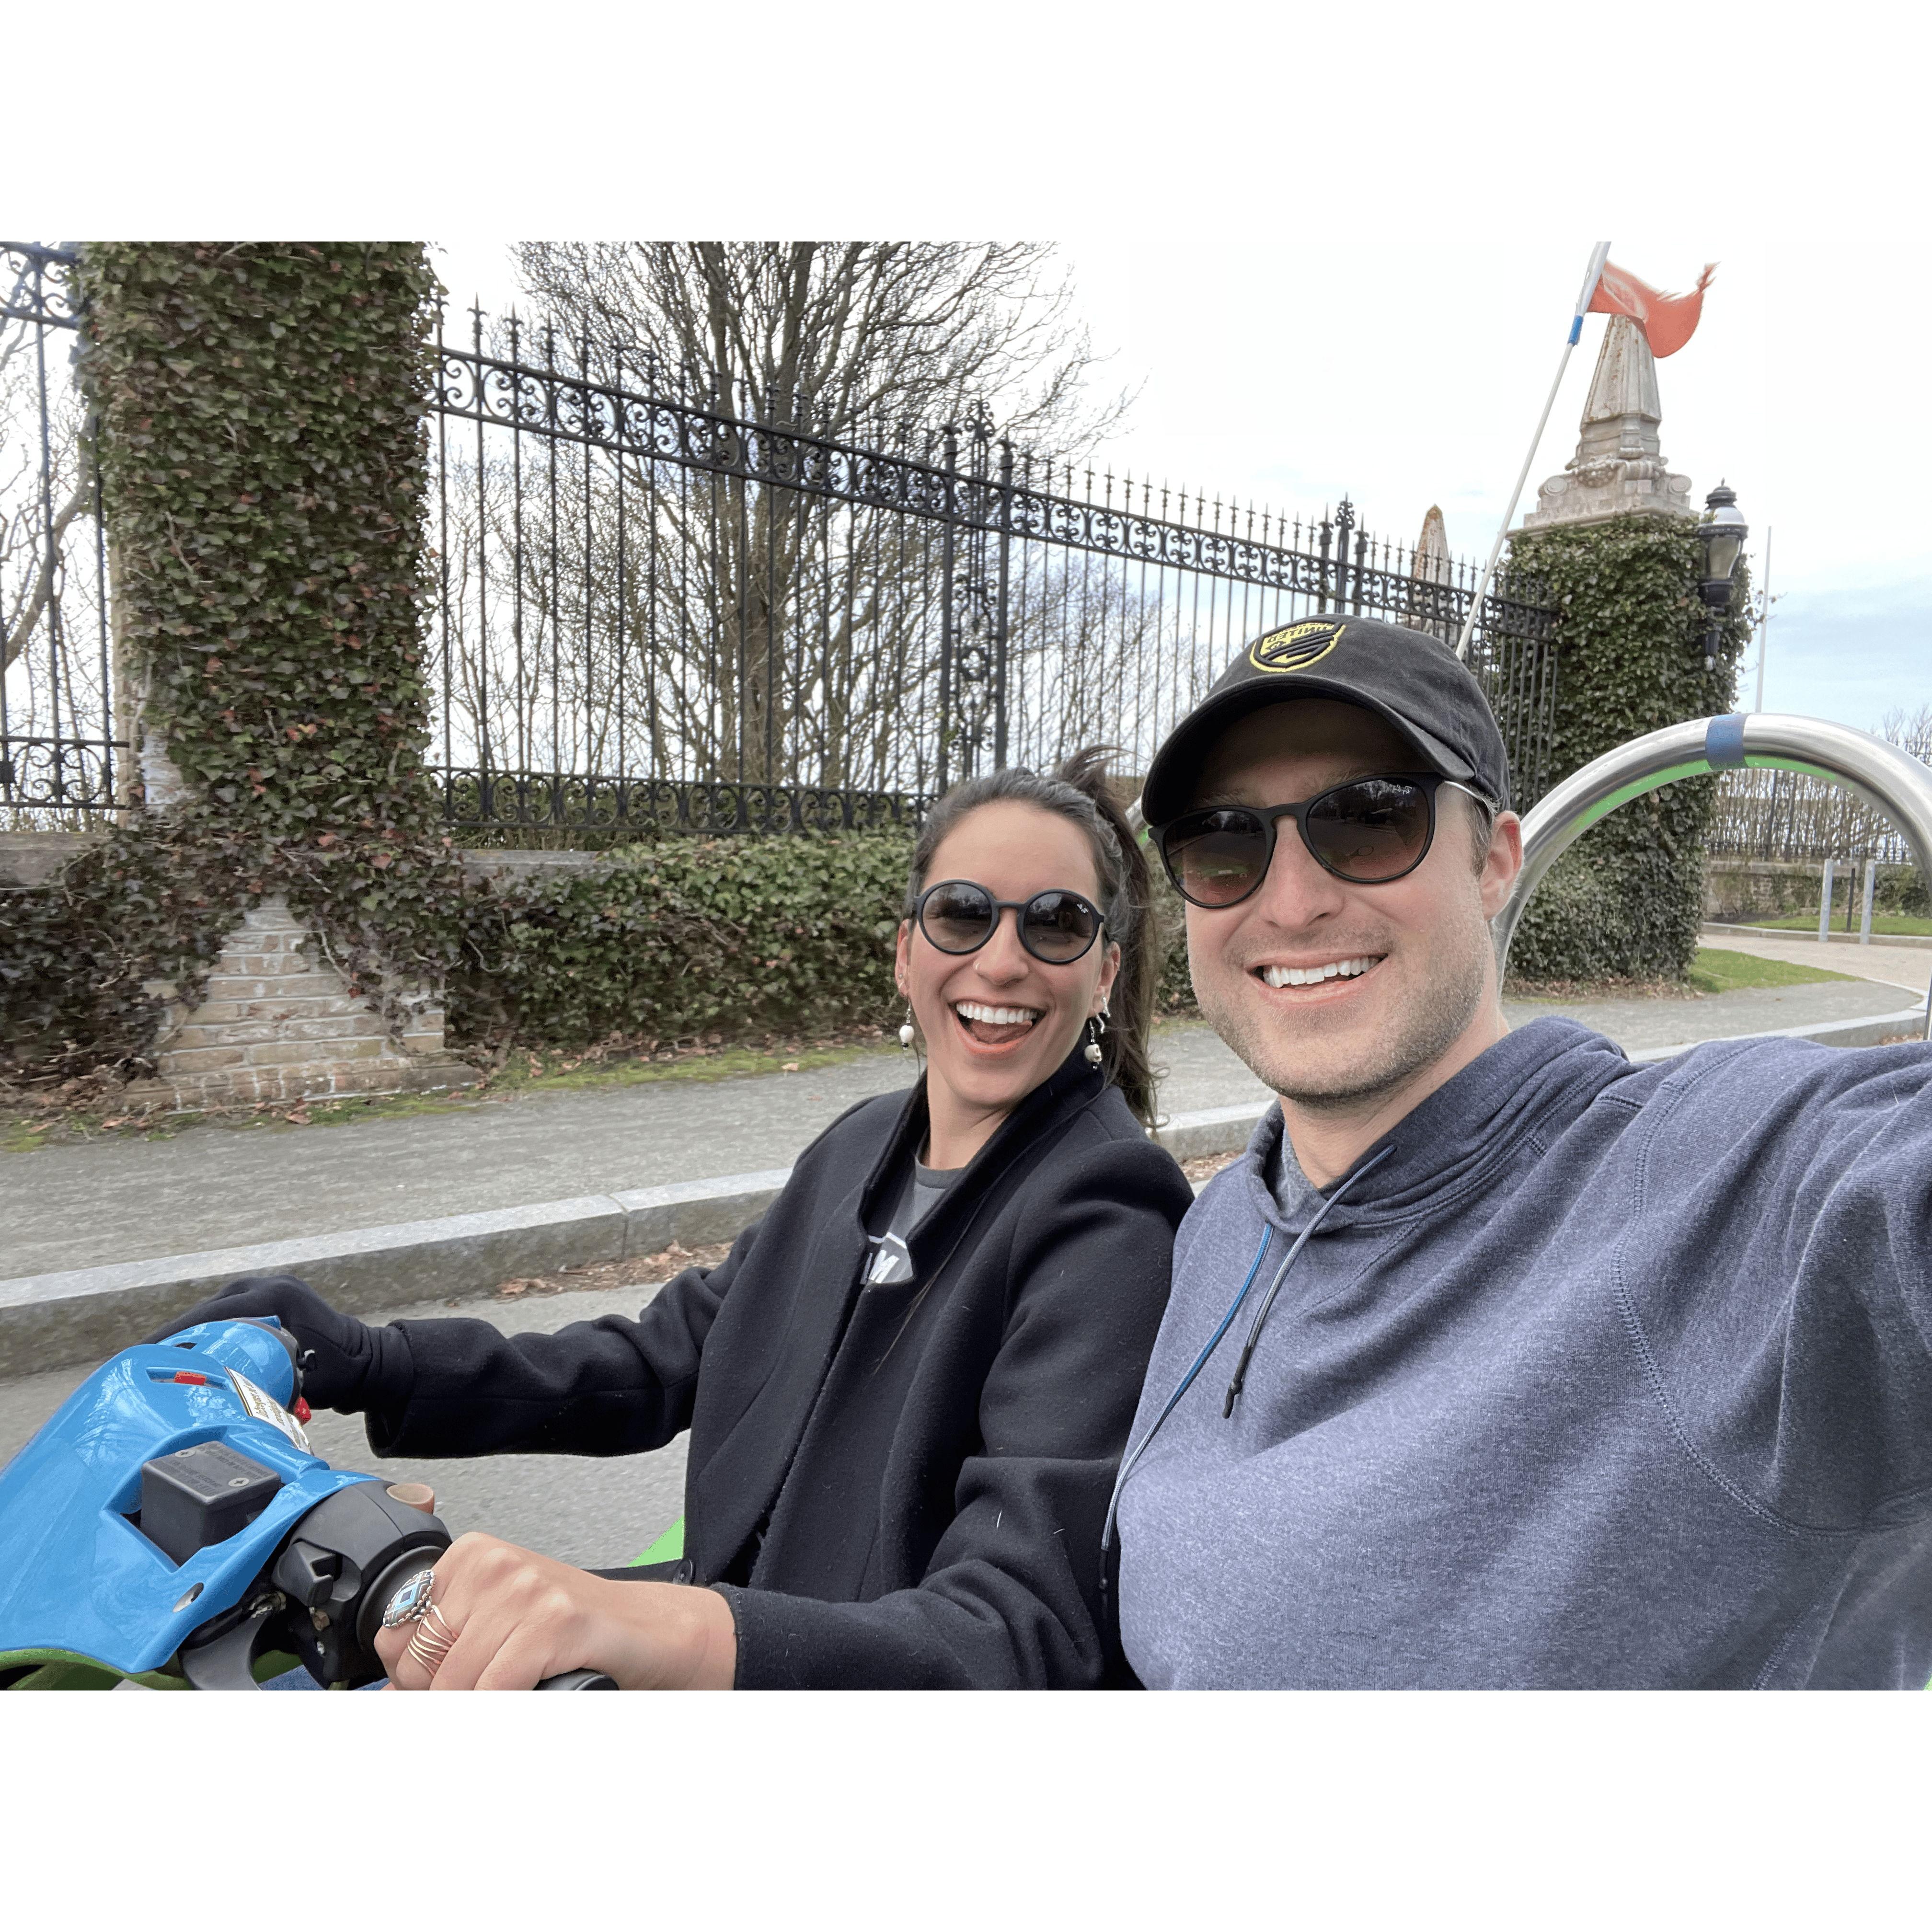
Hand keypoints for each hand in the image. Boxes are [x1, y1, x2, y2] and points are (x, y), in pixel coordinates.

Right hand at [141, 1273, 402, 1410]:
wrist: (363, 1358)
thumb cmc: (335, 1373)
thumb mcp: (297, 1379)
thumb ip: (259, 1384)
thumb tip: (218, 1401)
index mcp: (275, 1296)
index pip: (213, 1315)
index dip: (177, 1336)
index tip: (145, 1353)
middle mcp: (264, 1285)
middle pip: (203, 1312)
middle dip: (171, 1338)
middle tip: (134, 1362)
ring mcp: (261, 1287)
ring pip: (208, 1313)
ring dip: (182, 1336)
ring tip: (146, 1361)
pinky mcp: (257, 1298)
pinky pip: (220, 1315)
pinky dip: (200, 1333)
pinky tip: (175, 1355)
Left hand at [374, 1533, 738, 1690]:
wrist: (647, 1631)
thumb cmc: (571, 1632)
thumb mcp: (496, 1626)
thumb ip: (442, 1651)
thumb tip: (384, 1701)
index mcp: (470, 1557)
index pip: (392, 1639)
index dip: (411, 1683)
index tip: (442, 1692)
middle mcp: (493, 1563)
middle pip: (420, 1668)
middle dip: (441, 1702)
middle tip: (484, 1696)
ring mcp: (526, 1589)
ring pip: (455, 1685)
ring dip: (475, 1710)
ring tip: (509, 1698)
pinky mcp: (555, 1620)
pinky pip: (496, 1691)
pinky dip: (502, 1713)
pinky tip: (527, 1702)